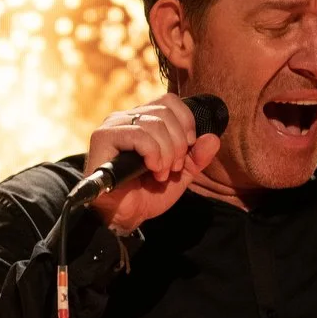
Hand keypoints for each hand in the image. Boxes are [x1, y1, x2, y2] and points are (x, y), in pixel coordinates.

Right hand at [84, 94, 222, 231]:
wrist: (125, 216)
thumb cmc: (147, 194)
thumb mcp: (180, 174)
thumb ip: (197, 157)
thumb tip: (212, 139)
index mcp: (143, 120)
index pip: (170, 101)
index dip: (186, 123)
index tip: (188, 149)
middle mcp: (126, 117)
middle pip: (165, 112)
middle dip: (178, 143)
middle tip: (174, 167)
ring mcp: (114, 126)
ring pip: (154, 123)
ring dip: (166, 153)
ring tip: (161, 173)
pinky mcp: (103, 137)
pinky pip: (139, 134)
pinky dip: (153, 153)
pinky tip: (151, 169)